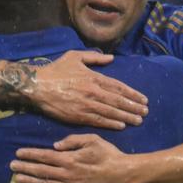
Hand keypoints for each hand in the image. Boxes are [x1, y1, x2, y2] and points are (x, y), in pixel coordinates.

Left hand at [11, 134, 138, 182]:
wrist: (123, 175)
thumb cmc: (108, 154)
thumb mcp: (92, 140)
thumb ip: (72, 140)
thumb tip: (55, 146)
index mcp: (69, 159)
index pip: (44, 156)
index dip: (30, 154)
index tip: (18, 153)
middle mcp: (67, 174)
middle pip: (41, 171)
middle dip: (25, 167)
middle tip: (11, 166)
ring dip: (31, 182)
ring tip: (17, 180)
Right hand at [30, 50, 147, 129]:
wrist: (38, 86)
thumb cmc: (56, 70)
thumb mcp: (75, 56)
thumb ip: (94, 57)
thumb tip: (110, 59)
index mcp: (94, 77)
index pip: (119, 87)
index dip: (132, 94)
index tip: (143, 99)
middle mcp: (93, 92)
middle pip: (118, 101)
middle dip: (133, 107)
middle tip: (145, 112)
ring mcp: (87, 105)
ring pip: (111, 112)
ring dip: (126, 116)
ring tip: (138, 120)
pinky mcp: (78, 116)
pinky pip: (99, 121)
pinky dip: (111, 123)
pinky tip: (121, 126)